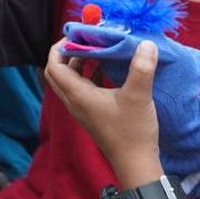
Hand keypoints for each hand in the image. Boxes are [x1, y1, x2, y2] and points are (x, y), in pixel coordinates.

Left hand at [45, 39, 163, 186]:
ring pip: (69, 81)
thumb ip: (141, 67)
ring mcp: (81, 110)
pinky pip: (81, 89)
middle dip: (67, 53)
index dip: (60, 47)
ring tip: (98, 50)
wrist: (135, 163)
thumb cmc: (133, 131)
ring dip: (78, 64)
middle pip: (57, 72)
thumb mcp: (138, 95)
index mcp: (78, 95)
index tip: (78, 35)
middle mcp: (74, 102)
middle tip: (86, 40)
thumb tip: (145, 43)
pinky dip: (88, 76)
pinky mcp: (91, 114)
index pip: (54, 66)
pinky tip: (107, 69)